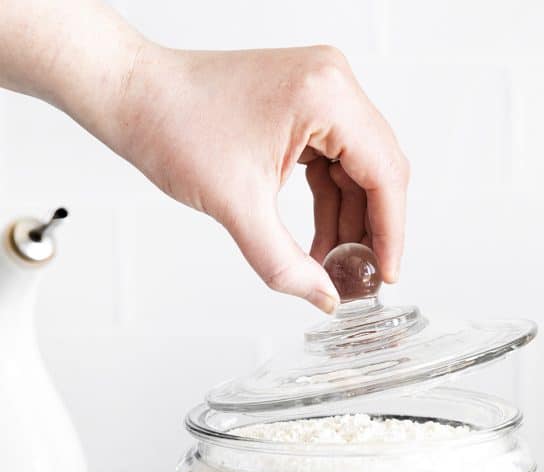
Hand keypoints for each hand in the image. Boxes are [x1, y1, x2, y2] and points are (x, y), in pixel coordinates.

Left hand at [115, 44, 408, 310]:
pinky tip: (319, 241)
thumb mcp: (238, 209)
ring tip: (333, 266)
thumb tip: (324, 298)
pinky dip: (329, 203)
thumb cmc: (173, 126)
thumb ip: (286, 264)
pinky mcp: (303, 106)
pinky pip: (333, 163)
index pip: (384, 173)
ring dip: (348, 220)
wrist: (134, 97)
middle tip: (362, 276)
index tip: (384, 274)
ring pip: (357, 170)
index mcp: (326, 95)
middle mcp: (331, 83)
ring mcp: (319, 92)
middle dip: (371, 229)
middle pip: (378, 170)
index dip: (390, 232)